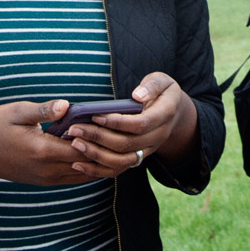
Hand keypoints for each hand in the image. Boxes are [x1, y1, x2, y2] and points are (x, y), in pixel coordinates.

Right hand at [0, 100, 107, 185]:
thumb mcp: (17, 112)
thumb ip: (43, 110)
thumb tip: (66, 105)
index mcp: (42, 150)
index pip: (82, 147)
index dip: (99, 137)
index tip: (111, 122)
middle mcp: (48, 169)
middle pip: (88, 164)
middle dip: (106, 150)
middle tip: (122, 134)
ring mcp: (47, 178)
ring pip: (85, 175)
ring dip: (100, 161)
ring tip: (116, 145)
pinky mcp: (45, 181)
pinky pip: (75, 178)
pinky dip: (89, 168)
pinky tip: (98, 154)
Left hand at [65, 72, 196, 173]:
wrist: (174, 113)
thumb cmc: (162, 92)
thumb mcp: (162, 81)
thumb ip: (151, 85)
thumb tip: (137, 96)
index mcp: (165, 115)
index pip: (140, 124)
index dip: (117, 122)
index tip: (95, 116)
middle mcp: (157, 137)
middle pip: (127, 144)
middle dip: (98, 137)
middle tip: (74, 129)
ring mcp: (147, 150)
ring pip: (121, 161)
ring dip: (96, 154)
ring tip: (75, 143)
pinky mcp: (137, 158)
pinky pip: (118, 169)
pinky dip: (97, 170)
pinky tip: (79, 164)